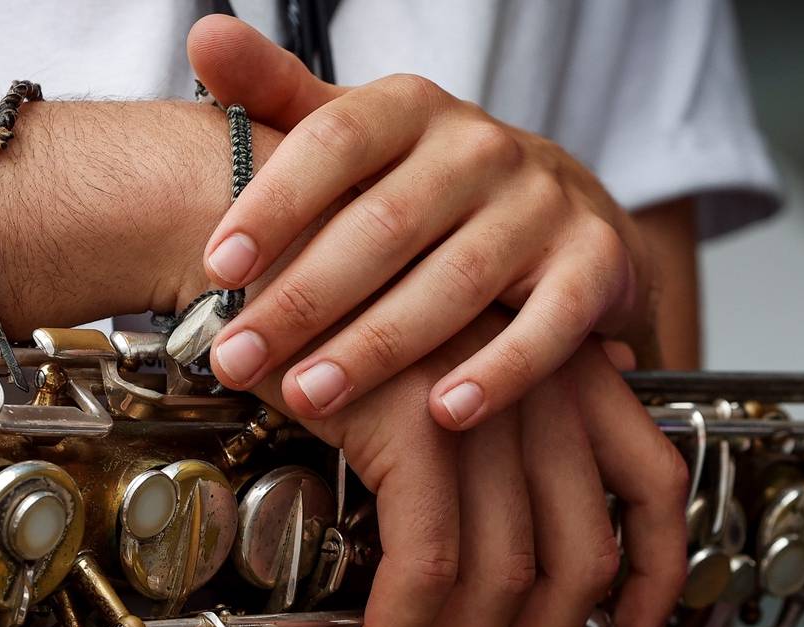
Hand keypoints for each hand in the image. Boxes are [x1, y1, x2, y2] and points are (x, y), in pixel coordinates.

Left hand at [187, 16, 649, 431]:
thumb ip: (281, 95)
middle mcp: (483, 148)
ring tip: (312, 396)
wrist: (566, 212)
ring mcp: (544, 206)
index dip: (275, 203)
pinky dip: (501, 371)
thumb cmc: (432, 185)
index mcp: (414, 108)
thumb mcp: (362, 134)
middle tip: (236, 359)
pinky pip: (549, 325)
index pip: (335, 142)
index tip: (218, 266)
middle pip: (384, 226)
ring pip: (455, 283)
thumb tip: (206, 36)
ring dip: (378, 347)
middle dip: (302, 300)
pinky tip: (446, 412)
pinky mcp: (596, 265)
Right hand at [262, 312, 686, 626]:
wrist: (268, 247)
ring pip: (502, 585)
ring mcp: (489, 409)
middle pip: (579, 563)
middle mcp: (548, 388)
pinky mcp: (419, 432)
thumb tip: (554, 471)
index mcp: (572, 370)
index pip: (656, 483)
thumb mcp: (452, 350)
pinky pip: (426, 574)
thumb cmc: (345, 308)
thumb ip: (514, 405)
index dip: (658, 575)